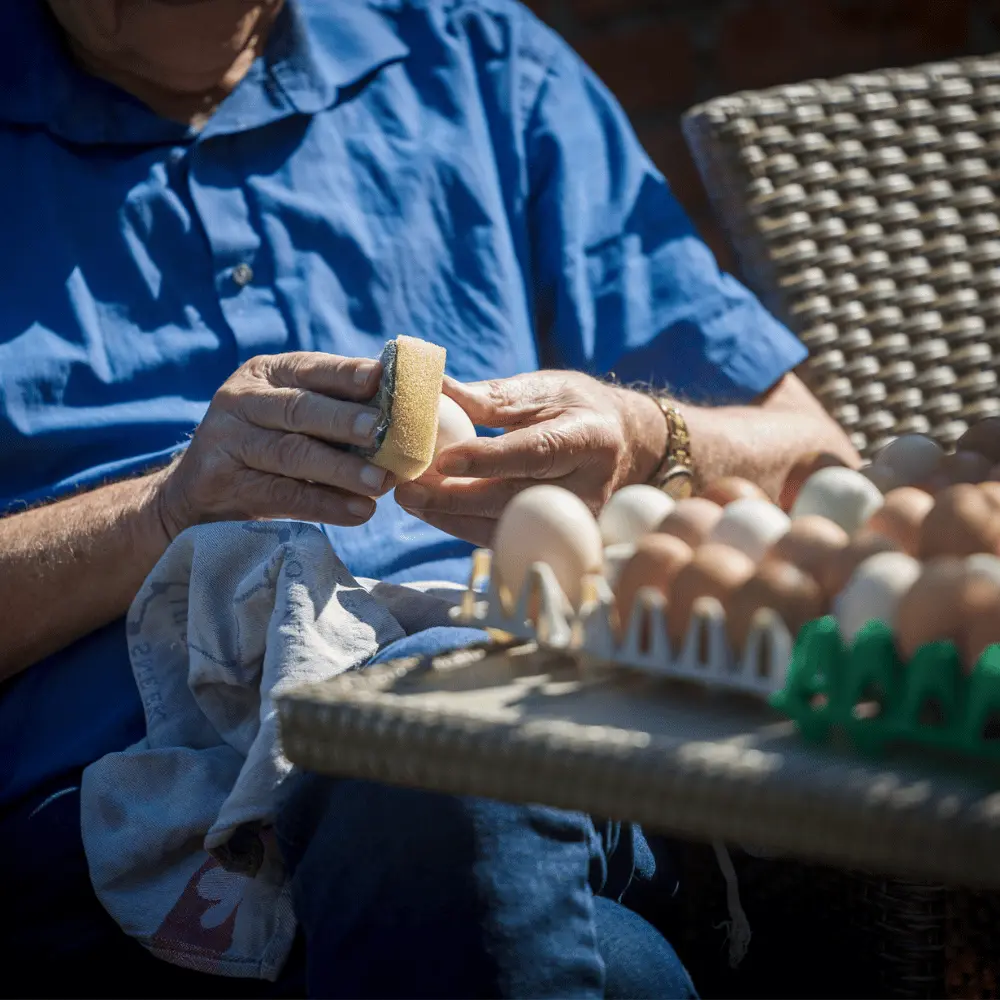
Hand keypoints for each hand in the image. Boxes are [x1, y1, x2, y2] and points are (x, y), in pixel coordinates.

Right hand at [156, 352, 392, 538]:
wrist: (191, 495)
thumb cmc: (261, 448)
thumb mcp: (285, 416)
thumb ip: (330, 408)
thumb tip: (402, 412)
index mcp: (264, 375)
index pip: (309, 369)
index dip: (345, 373)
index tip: (378, 377)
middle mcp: (241, 401)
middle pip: (299, 409)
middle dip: (344, 420)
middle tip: (382, 431)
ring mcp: (227, 442)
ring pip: (292, 454)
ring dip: (341, 469)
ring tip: (380, 482)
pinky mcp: (224, 483)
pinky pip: (283, 495)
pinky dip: (325, 505)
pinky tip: (359, 512)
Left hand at [394, 371, 665, 545]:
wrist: (621, 443)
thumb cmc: (575, 407)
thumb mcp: (541, 389)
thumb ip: (489, 397)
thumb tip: (431, 389)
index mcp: (588, 439)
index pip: (534, 454)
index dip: (488, 460)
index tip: (442, 459)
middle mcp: (587, 487)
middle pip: (513, 499)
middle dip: (454, 498)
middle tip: (407, 488)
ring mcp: (574, 521)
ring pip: (503, 527)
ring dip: (450, 517)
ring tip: (409, 499)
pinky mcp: (556, 539)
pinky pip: (503, 537)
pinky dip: (463, 525)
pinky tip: (433, 510)